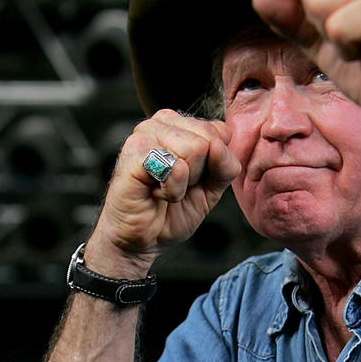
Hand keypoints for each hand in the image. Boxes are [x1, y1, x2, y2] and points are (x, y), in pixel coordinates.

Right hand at [87, 109, 240, 276]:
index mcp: (182, 124)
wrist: (143, 239)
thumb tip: (218, 147)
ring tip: (163, 188)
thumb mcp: (213, 186)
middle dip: (199, 173)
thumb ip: (225, 164)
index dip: (214, 165)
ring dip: (184, 182)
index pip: (221, 132)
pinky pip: (176, 166)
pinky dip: (172, 190)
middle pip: (210, 139)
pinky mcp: (134, 150)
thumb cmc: (172, 210)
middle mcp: (163, 122)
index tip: (191, 178)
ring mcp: (146, 133)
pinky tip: (154, 192)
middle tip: (175, 185)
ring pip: (196, 149)